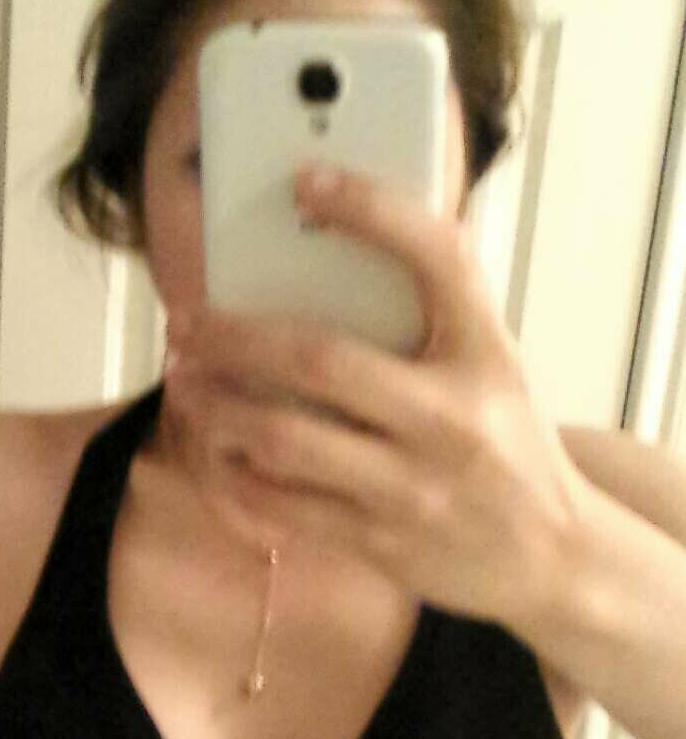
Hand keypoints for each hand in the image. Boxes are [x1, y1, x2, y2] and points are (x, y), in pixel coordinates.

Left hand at [165, 164, 587, 628]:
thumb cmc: (505, 443)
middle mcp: (451, 418)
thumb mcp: (494, 368)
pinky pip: (282, 505)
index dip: (371, 210)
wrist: (553, 557)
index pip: (438, 258)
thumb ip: (431, 321)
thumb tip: (322, 260)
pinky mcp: (381, 542)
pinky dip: (235, 473)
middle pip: (318, 358)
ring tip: (184, 382)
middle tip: (185, 320)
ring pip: (283, 438)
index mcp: (486, 355)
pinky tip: (215, 449)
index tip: (307, 181)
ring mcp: (412, 485)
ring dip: (217, 406)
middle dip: (233, 336)